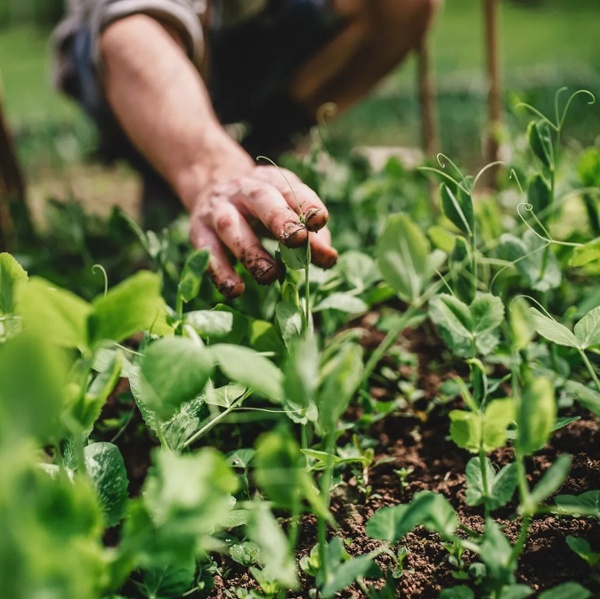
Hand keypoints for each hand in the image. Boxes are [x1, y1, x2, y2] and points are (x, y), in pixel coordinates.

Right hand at [189, 161, 337, 297]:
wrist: (211, 186)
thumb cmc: (263, 208)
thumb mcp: (288, 212)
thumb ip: (311, 236)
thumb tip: (329, 259)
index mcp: (272, 181)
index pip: (292, 189)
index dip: (306, 204)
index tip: (320, 220)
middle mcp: (244, 190)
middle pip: (261, 200)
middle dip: (279, 219)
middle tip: (297, 240)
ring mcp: (218, 210)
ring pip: (231, 227)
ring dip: (251, 252)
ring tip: (269, 275)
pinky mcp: (198, 231)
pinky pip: (207, 252)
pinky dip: (220, 271)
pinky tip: (236, 289)